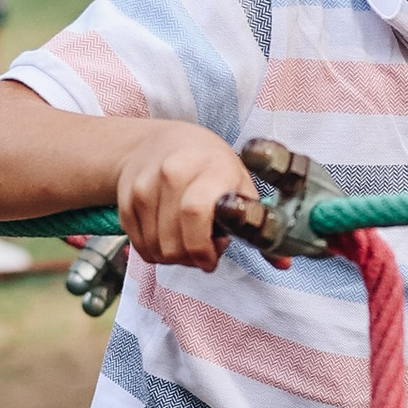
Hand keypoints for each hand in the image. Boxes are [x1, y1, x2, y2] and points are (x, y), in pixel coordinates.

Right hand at [116, 123, 265, 269]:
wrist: (158, 143)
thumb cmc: (210, 166)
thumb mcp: (240, 183)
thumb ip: (257, 223)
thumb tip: (282, 263)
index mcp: (209, 167)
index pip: (195, 213)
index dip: (204, 248)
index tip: (213, 258)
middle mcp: (171, 173)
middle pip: (174, 243)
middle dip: (192, 259)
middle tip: (204, 250)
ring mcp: (143, 186)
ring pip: (156, 250)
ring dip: (175, 257)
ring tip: (188, 240)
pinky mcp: (125, 200)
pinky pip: (140, 246)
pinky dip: (156, 251)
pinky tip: (170, 235)